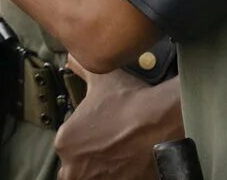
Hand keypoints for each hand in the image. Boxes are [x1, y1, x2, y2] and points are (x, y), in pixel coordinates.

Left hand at [51, 61, 182, 179]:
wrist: (161, 120)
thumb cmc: (130, 103)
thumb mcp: (101, 80)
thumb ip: (81, 69)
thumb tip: (73, 59)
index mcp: (65, 142)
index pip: (67, 149)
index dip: (82, 143)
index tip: (95, 139)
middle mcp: (76, 167)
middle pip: (74, 171)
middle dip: (86, 164)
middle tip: (105, 151)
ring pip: (91, 179)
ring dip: (101, 172)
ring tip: (116, 159)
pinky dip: (119, 176)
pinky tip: (127, 166)